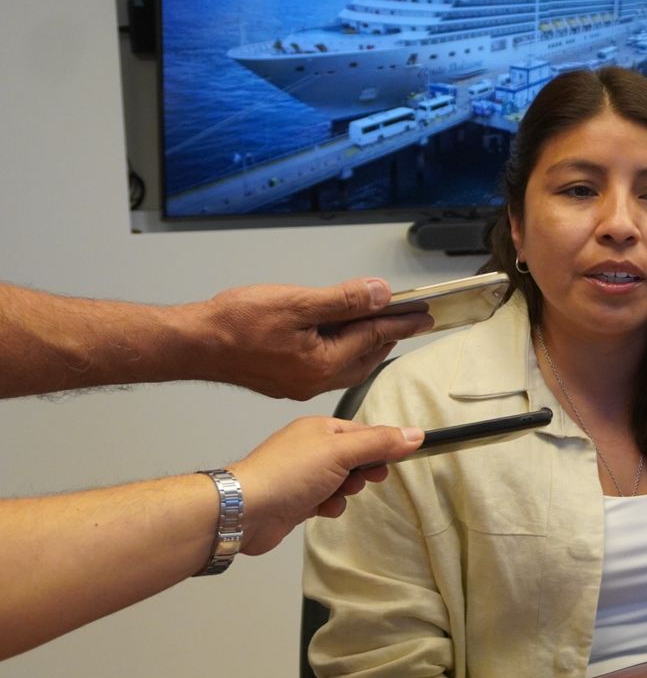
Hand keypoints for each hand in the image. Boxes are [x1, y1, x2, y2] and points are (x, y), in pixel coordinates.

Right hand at [192, 277, 431, 399]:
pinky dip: (342, 351)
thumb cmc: (235, 324)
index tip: (423, 316)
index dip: (401, 322)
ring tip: (380, 326)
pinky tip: (340, 338)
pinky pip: (327, 367)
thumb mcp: (297, 302)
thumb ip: (344, 299)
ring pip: (347, 365)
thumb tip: (379, 293)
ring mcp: (299, 384)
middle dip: (388, 336)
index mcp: (322, 364)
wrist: (192, 343)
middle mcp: (314, 381)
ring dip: (366, 345)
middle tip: (408, 320)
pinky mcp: (285, 381)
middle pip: (366, 357)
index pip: (374, 338)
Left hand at [228, 416, 423, 555]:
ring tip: (335, 495)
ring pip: (343, 482)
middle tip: (364, 479)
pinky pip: (328, 500)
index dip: (382, 446)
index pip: (364, 432)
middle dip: (363, 472)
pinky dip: (330, 506)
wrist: (245, 510)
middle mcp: (311, 448)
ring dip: (346, 492)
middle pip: (356, 457)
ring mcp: (303, 475)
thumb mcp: (341, 452)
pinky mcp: (298, 499)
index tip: (395, 460)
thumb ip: (379, 443)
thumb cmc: (286, 474)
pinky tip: (321, 510)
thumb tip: (414, 434)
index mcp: (320, 428)